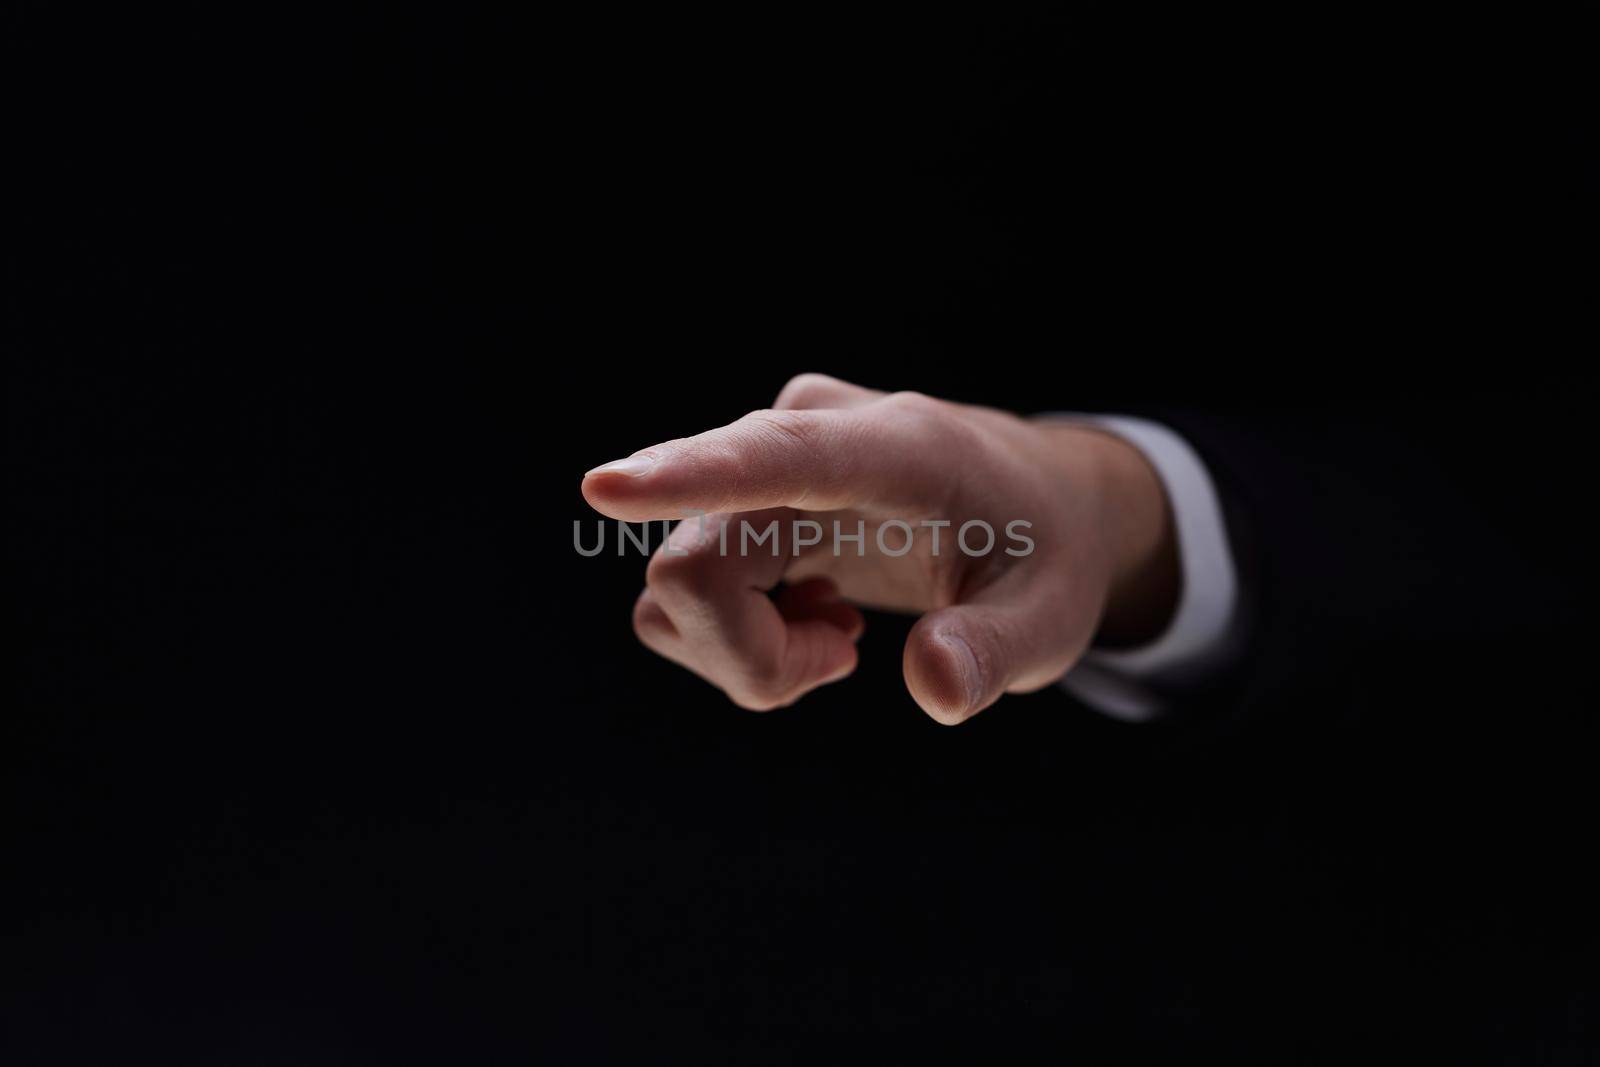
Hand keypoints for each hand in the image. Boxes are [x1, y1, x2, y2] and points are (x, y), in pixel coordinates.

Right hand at [581, 375, 1177, 723]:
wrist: (1034, 500)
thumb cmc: (1045, 555)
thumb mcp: (1054, 616)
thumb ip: (996, 652)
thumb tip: (930, 685)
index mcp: (895, 449)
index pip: (775, 458)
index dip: (688, 477)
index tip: (603, 488)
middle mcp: (810, 433)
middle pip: (695, 566)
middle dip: (749, 658)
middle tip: (842, 662)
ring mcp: (766, 456)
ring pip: (675, 586)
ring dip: (741, 649)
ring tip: (837, 637)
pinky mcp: (743, 489)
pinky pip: (683, 585)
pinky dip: (736, 633)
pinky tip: (815, 614)